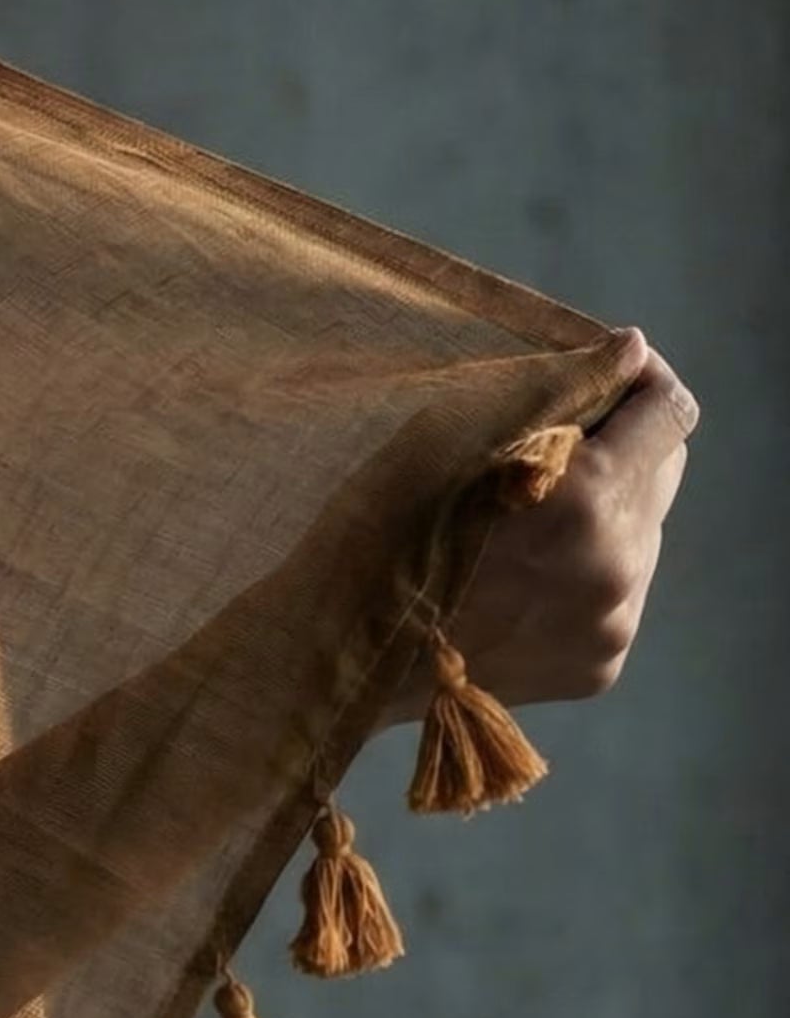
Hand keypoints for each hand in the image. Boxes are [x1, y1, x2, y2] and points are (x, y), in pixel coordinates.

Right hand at [379, 330, 698, 723]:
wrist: (346, 653)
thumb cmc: (382, 525)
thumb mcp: (453, 435)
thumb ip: (552, 391)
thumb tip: (628, 352)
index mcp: (587, 498)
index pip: (671, 414)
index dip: (644, 379)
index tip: (613, 371)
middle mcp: (617, 565)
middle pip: (665, 472)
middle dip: (624, 445)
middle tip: (563, 437)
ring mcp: (612, 623)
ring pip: (641, 534)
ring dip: (602, 512)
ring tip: (526, 521)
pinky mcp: (600, 665)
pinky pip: (615, 594)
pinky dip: (582, 572)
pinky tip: (521, 577)